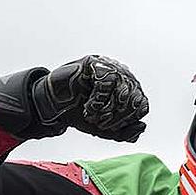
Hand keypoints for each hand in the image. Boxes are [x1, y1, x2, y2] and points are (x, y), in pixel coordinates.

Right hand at [0, 56, 147, 140]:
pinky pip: (107, 80)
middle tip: (101, 122)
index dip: (128, 120)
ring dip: (108, 108)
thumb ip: (124, 132)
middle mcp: (120, 76)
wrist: (53, 107)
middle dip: (118, 116)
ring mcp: (108, 66)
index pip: (142, 104)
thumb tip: (142, 126)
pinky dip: (98, 99)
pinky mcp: (94, 62)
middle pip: (134, 96)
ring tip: (93, 115)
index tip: (111, 127)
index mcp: (126, 91)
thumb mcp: (104, 129)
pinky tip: (89, 105)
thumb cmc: (78, 114)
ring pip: (123, 87)